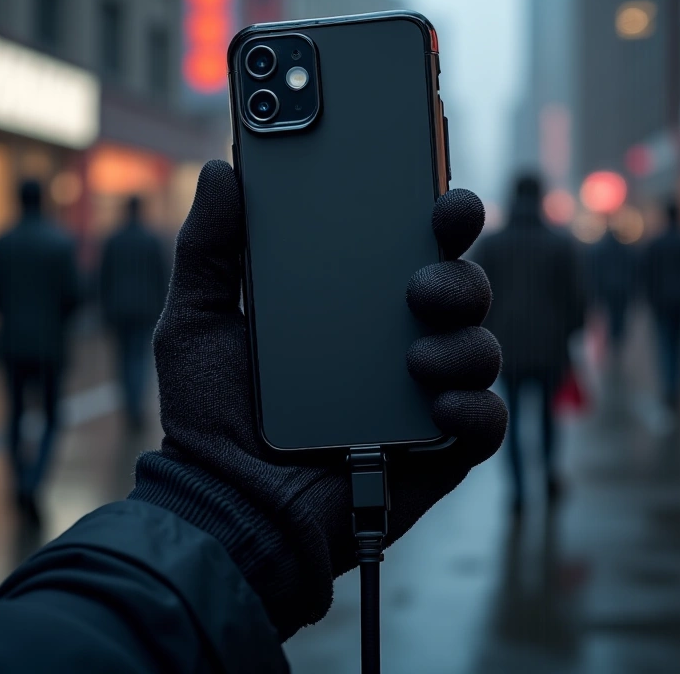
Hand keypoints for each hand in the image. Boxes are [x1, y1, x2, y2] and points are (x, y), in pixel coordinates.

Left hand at [137, 160, 506, 637]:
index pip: (409, 246)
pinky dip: (472, 409)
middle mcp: (396, 342)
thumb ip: (208, 247)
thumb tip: (223, 171)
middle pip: (459, 287)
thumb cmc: (212, 417)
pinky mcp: (437, 452)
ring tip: (414, 357)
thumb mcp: (196, 322)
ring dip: (462, 343)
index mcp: (351, 305)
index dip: (437, 215)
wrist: (223, 509)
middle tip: (421, 284)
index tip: (437, 196)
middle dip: (460, 273)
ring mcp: (421, 396)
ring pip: (479, 348)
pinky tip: (436, 407)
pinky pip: (483, 422)